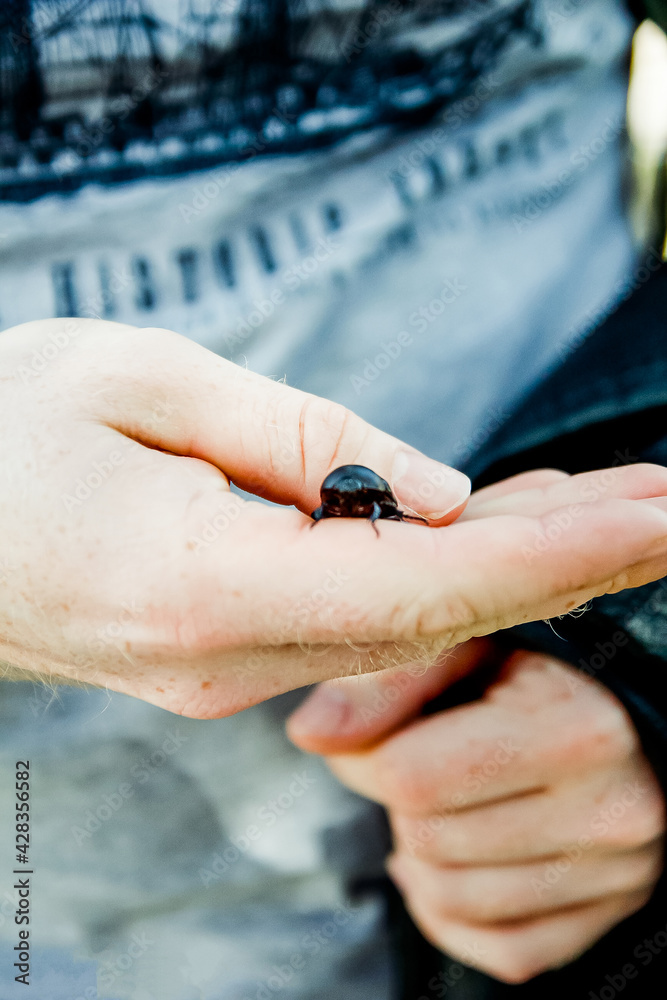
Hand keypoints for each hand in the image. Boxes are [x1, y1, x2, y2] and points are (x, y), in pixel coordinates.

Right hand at [3, 319, 666, 718]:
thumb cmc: (8, 428)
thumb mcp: (141, 377)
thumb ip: (296, 440)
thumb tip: (433, 495)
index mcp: (198, 584)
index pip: (421, 585)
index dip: (553, 554)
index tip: (661, 516)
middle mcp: (227, 657)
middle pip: (436, 615)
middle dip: (567, 560)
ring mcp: (229, 671)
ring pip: (408, 623)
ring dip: (516, 565)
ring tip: (616, 502)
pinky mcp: (231, 655)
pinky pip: (361, 621)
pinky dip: (444, 576)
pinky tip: (498, 529)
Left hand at [287, 643, 665, 982]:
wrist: (610, 723)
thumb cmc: (519, 676)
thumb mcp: (458, 650)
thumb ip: (383, 683)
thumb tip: (308, 732)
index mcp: (577, 729)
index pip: (411, 777)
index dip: (366, 758)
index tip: (377, 734)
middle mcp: (614, 812)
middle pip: (426, 840)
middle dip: (401, 802)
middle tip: (425, 761)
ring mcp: (618, 879)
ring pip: (450, 901)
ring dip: (423, 854)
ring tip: (449, 803)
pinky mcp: (607, 923)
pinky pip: (497, 951)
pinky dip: (455, 910)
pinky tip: (464, 856)